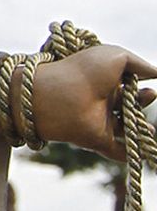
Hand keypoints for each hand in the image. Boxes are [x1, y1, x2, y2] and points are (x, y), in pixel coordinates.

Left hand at [30, 45, 155, 161]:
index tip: (151, 87)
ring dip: (142, 132)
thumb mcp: (116, 57)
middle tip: (149, 95)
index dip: (141, 87)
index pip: (128, 86)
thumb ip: (139, 64)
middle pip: (130, 107)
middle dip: (143, 102)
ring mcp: (100, 122)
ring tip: (150, 128)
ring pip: (126, 130)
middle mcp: (102, 101)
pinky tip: (144, 150)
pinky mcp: (98, 140)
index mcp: (104, 81)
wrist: (62, 96)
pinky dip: (131, 153)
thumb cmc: (86, 71)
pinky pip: (117, 151)